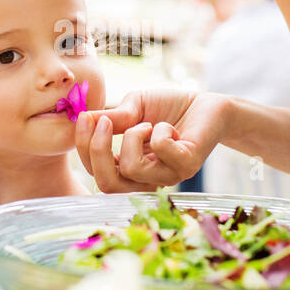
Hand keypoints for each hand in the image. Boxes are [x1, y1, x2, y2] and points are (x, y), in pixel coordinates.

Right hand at [74, 90, 230, 192]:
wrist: (206, 104)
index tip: (84, 118)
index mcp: (129, 170)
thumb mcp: (133, 107)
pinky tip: (169, 127)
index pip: (96, 174)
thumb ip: (111, 117)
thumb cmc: (168, 108)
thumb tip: (84, 118)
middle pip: (107, 185)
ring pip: (132, 169)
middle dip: (97, 151)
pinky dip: (160, 130)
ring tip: (148, 124)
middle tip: (104, 121)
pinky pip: (162, 150)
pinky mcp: (187, 166)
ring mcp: (167, 177)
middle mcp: (147, 180)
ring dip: (133, 136)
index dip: (84, 148)